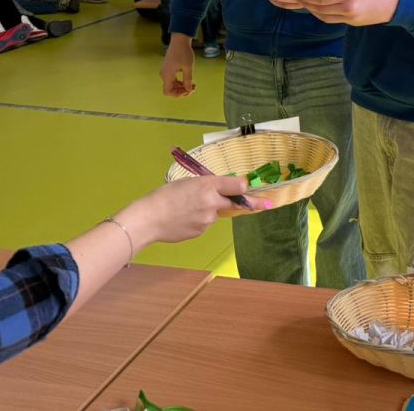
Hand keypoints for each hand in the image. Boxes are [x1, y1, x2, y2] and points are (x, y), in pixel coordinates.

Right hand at [118, 176, 255, 247]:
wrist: (148, 218)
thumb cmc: (164, 196)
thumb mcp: (188, 182)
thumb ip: (208, 185)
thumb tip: (224, 189)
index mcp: (207, 185)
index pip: (238, 186)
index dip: (248, 188)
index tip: (262, 192)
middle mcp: (212, 202)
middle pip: (235, 202)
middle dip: (247, 203)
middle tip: (264, 204)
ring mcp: (208, 219)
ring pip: (216, 213)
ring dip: (210, 210)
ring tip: (188, 208)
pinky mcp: (201, 231)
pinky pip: (206, 223)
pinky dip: (199, 220)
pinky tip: (184, 218)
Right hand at [160, 33, 196, 96]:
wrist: (179, 40)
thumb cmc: (184, 52)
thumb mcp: (188, 67)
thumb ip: (188, 80)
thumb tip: (188, 90)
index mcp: (167, 75)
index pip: (168, 92)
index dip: (177, 94)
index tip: (188, 90)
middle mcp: (164, 74)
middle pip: (170, 89)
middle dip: (181, 91)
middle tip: (192, 88)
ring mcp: (165, 71)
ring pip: (171, 85)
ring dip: (181, 87)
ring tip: (192, 84)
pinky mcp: (168, 68)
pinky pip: (172, 79)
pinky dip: (179, 82)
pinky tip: (187, 79)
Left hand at [298, 0, 400, 26]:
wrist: (393, 4)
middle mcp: (348, 8)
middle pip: (321, 9)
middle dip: (309, 4)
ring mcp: (350, 18)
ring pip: (325, 17)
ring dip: (314, 12)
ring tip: (308, 5)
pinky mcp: (351, 23)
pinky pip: (333, 20)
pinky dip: (323, 15)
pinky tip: (320, 9)